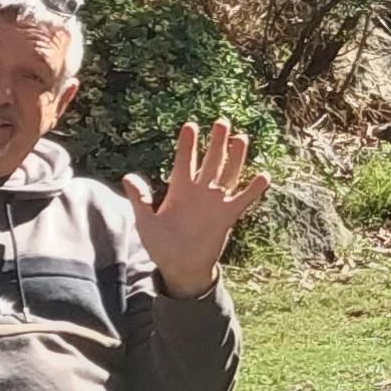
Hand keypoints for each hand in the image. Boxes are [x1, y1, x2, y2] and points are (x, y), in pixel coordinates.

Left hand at [123, 122, 269, 296]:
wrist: (180, 267)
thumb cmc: (161, 245)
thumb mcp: (145, 221)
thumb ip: (140, 199)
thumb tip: (128, 177)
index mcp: (179, 190)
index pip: (185, 161)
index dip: (188, 144)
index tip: (191, 125)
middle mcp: (200, 192)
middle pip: (211, 161)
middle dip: (217, 142)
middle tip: (222, 122)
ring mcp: (215, 203)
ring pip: (229, 174)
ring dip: (236, 157)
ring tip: (241, 138)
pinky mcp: (228, 216)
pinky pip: (243, 199)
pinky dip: (253, 189)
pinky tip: (263, 175)